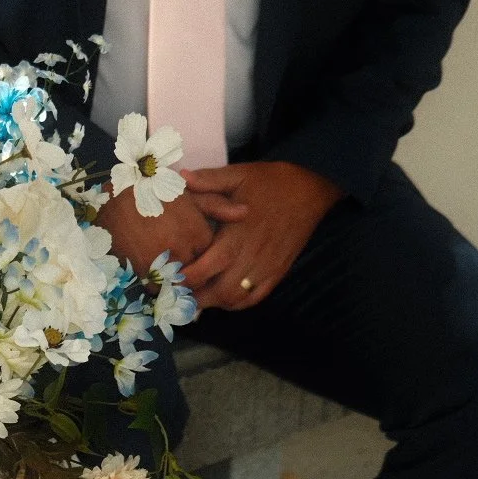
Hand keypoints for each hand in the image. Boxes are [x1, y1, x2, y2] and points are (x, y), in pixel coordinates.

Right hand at [94, 190, 238, 279]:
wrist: (113, 197)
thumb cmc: (154, 191)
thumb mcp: (188, 193)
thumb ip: (218, 205)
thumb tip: (246, 213)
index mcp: (197, 233)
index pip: (211, 256)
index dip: (205, 255)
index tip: (197, 250)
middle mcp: (182, 252)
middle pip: (197, 275)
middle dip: (193, 273)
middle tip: (181, 263)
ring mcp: (161, 265)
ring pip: (177, 285)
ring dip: (175, 282)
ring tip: (166, 268)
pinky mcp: (141, 273)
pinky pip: (157, 288)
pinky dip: (157, 285)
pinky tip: (152, 270)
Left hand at [179, 162, 343, 310]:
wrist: (310, 190)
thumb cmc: (270, 182)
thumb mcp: (238, 174)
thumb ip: (208, 180)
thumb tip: (180, 177)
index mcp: (235, 236)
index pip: (203, 269)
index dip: (183, 279)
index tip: (167, 278)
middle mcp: (249, 257)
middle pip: (216, 293)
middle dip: (194, 297)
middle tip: (177, 292)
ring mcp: (265, 268)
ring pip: (234, 300)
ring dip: (213, 302)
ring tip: (197, 296)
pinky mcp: (277, 273)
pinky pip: (254, 299)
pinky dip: (236, 303)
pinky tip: (223, 297)